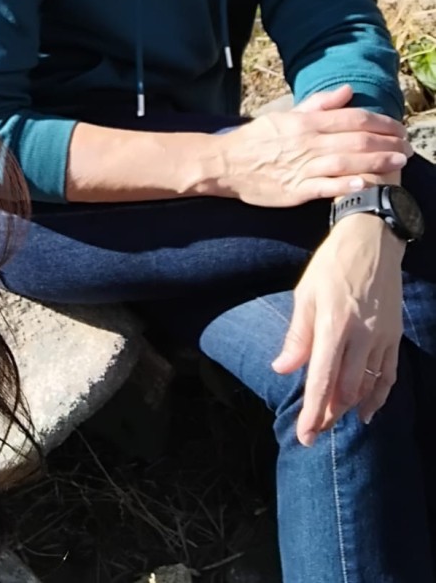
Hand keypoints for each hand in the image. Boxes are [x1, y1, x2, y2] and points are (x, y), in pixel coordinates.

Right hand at [216, 84, 410, 206]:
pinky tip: (366, 183)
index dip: (380, 122)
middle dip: (386, 142)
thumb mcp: (284, 115)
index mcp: (304, 122)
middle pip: (355, 140)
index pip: (351, 118)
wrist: (225, 164)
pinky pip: (325, 187)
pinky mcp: (295, 191)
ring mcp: (300, 167)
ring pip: (346, 163)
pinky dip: (346, 185)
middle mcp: (306, 143)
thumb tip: (347, 92)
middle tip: (408, 147)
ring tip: (398, 163)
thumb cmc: (255, 139)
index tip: (398, 127)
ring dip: (376, 162)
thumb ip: (318, 104)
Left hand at [271, 211, 404, 444]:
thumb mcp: (304, 293)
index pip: (322, 380)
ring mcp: (381, 337)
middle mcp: (360, 335)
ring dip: (350, 408)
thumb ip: (297, 336)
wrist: (372, 240)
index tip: (304, 435)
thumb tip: (282, 369)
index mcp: (332, 324)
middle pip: (345, 390)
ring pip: (367, 386)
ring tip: (333, 422)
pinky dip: (378, 396)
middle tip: (313, 432)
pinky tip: (366, 411)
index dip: (313, 412)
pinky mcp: (394, 335)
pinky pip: (388, 374)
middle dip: (328, 415)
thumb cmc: (331, 264)